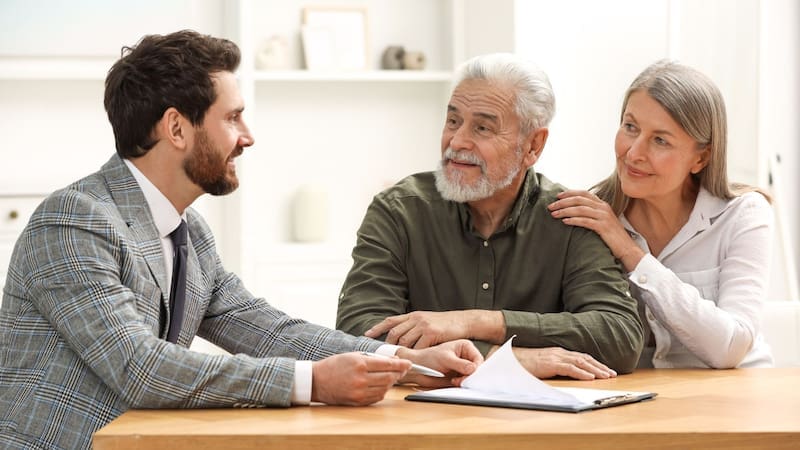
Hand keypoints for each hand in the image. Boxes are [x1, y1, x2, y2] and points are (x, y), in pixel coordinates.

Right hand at [310, 352, 410, 404]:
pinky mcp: (357, 401)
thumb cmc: (334, 365)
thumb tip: (393, 360)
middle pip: (389, 377)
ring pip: (385, 388)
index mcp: (360, 364)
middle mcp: (361, 379)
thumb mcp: (353, 355)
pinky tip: (381, 385)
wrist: (317, 381)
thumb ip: (374, 358)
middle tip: (403, 370)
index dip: (401, 364)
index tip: (409, 363)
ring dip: (391, 382)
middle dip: (398, 373)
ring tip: (391, 376)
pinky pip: (377, 397)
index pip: (387, 365)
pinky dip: (383, 391)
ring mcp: (359, 392)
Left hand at [365, 310, 502, 348]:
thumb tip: (401, 337)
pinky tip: (414, 361)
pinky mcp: (431, 333)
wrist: (463, 321)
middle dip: (388, 345)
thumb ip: (414, 326)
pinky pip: (419, 346)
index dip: (377, 327)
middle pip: (395, 332)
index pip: (390, 320)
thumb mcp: (427, 321)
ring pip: (405, 341)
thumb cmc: (446, 324)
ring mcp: (423, 325)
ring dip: (400, 352)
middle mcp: (415, 318)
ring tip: (395, 361)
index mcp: (413, 315)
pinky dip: (415, 355)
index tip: (366, 335)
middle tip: (383, 356)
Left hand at [396, 339, 482, 386]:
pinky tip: (454, 382)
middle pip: (477, 368)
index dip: (476, 367)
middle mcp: (466, 356)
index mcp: (465, 346)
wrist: (418, 368)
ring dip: (466, 380)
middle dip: (471, 375)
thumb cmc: (428, 358)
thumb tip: (473, 368)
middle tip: (461, 380)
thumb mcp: (445, 359)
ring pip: (472, 376)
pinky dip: (462, 384)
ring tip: (455, 381)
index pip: (478, 358)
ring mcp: (463, 367)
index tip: (469, 374)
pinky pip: (466, 382)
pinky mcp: (459, 376)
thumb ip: (460, 364)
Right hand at [501, 346, 616, 379]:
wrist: (508, 359)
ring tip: (607, 375)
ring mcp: (555, 357)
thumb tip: (564, 374)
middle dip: (599, 366)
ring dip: (595, 369)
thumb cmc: (523, 363)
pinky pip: (570, 368)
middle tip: (612, 373)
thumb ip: (553, 366)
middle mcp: (559, 352)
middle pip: (584, 358)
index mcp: (557, 352)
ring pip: (581, 362)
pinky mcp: (550, 364)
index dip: (594, 363)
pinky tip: (591, 377)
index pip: (580, 356)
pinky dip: (582, 372)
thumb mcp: (542, 364)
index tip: (605, 369)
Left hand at [548, 190, 642, 270]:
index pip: (584, 193)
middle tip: (551, 206)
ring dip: (565, 210)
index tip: (557, 196)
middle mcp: (603, 208)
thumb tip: (573, 212)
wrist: (627, 248)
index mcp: (602, 205)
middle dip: (563, 202)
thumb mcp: (602, 221)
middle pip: (579, 200)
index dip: (569, 193)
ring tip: (554, 214)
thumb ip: (591, 214)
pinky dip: (573, 220)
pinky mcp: (603, 227)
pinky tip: (564, 221)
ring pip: (580, 209)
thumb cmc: (612, 237)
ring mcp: (604, 217)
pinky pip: (585, 221)